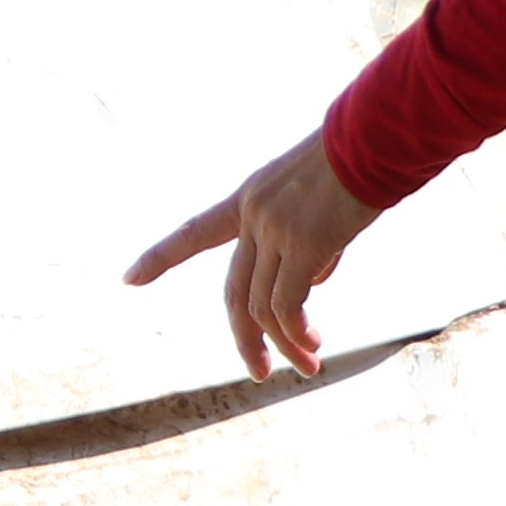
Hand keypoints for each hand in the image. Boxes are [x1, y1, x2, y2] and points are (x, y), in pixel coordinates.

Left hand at [126, 133, 382, 379]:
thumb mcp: (314, 195)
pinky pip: (287, 305)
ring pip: (263, 306)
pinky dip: (296, 331)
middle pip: (233, 291)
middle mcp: (253, 215)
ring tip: (308, 363)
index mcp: (249, 196)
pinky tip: (313, 343)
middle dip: (244, 337)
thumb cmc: (359, 156)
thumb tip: (312, 281)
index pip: (195, 231)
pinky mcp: (304, 245)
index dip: (160, 257)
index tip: (128, 279)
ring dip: (285, 342)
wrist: (376, 135)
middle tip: (258, 370)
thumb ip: (303, 237)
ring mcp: (274, 230)